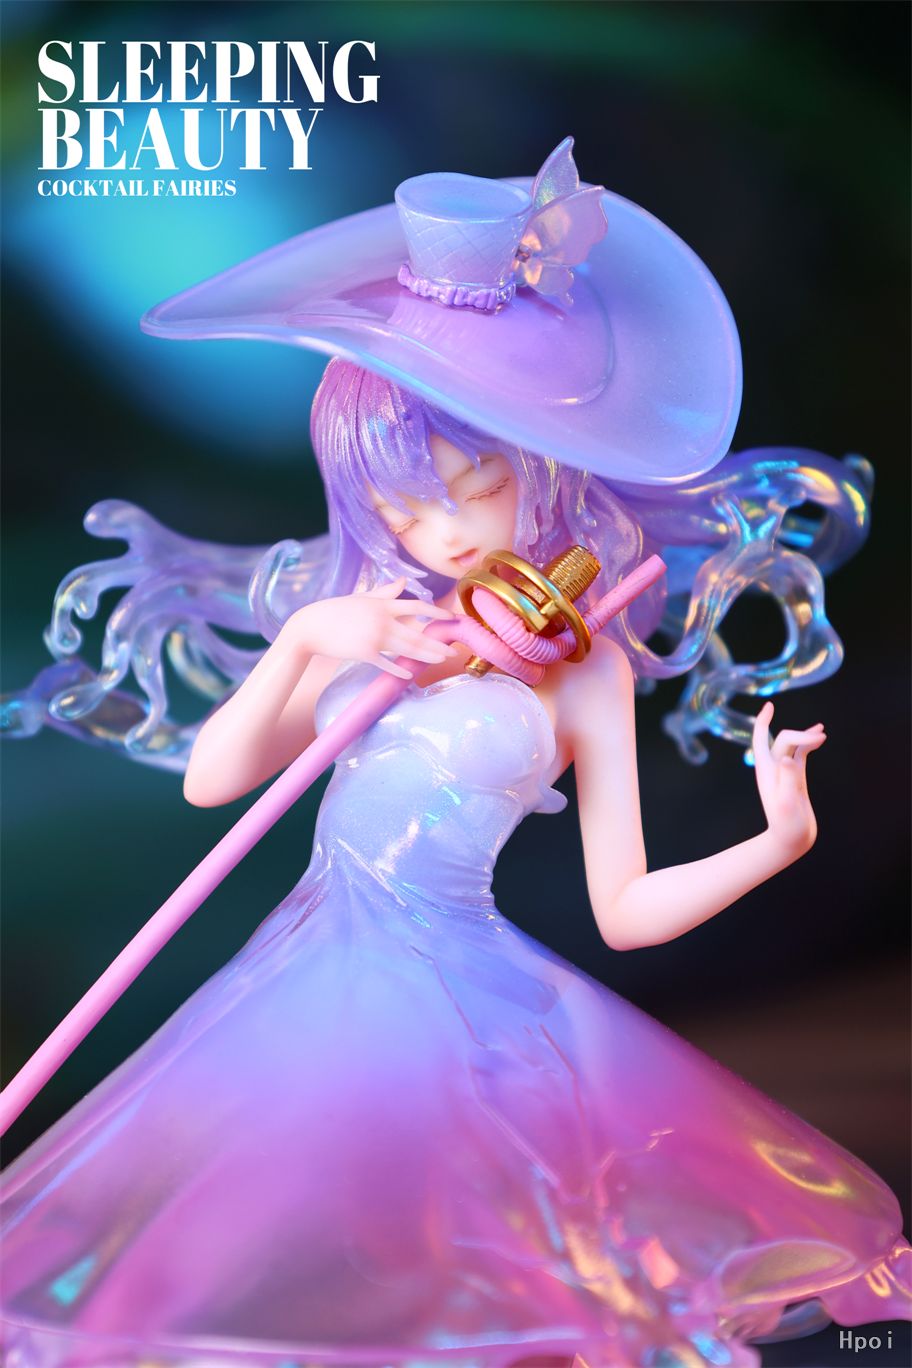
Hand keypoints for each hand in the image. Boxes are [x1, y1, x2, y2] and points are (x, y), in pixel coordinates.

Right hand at [283, 578, 457, 678]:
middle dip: (436, 643)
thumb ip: (385, 592)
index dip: (436, 612)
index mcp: (382, 604)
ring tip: (441, 660)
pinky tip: (409, 675)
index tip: (451, 618)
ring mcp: (374, 637)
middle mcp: (382, 620)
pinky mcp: (365, 653)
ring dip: (426, 656)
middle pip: (417, 633)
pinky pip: (387, 663)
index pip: (417, 606)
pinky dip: (398, 669)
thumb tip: (403, 582)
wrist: (311, 626)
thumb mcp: (361, 598)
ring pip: (407, 649)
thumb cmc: (335, 610)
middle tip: (452, 650)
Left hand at [752, 701, 825, 859]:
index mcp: (766, 770)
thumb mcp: (787, 803)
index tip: (769, 705)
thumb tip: (788, 758)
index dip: (763, 721)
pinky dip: (809, 744)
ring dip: (806, 735)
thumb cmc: (787, 826)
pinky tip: (820, 739)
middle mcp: (773, 768)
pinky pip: (801, 754)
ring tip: (821, 732)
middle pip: (783, 739)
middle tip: (821, 737)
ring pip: (793, 744)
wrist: (791, 841)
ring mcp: (785, 771)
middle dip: (801, 734)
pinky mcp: (796, 777)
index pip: (760, 739)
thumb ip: (788, 780)